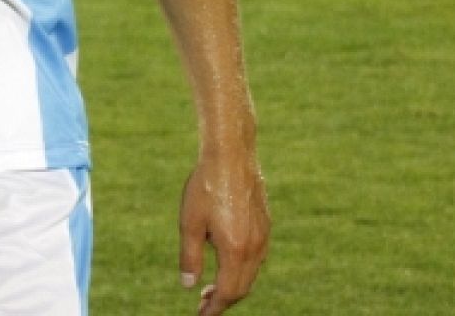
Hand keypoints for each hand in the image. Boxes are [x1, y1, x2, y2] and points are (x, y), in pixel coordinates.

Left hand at [178, 153, 268, 315]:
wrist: (231, 154)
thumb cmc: (205, 186)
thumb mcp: (189, 223)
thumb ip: (189, 257)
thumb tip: (188, 286)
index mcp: (236, 250)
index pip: (228, 292)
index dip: (214, 308)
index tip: (201, 315)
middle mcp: (255, 247)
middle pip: (242, 287)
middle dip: (224, 300)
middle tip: (203, 304)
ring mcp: (264, 235)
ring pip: (251, 273)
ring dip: (234, 285)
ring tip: (212, 287)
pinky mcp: (266, 224)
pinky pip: (257, 257)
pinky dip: (242, 268)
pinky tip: (227, 262)